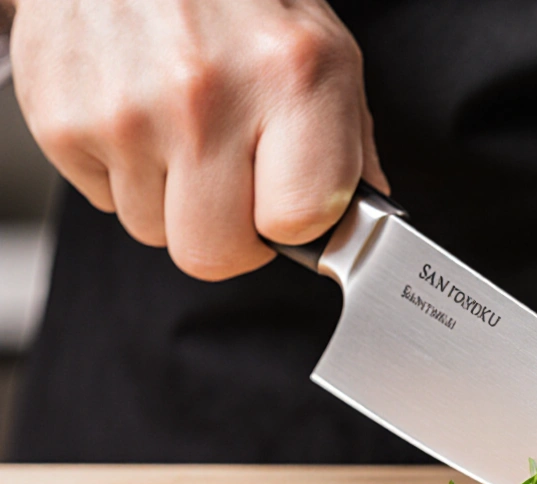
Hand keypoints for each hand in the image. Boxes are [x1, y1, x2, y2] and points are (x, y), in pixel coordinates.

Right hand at [7, 0, 385, 279]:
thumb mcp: (327, 56)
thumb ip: (350, 150)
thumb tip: (356, 227)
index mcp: (291, 78)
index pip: (300, 222)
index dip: (298, 226)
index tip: (293, 207)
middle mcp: (205, 96)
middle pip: (214, 254)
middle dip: (230, 237)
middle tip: (237, 189)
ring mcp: (126, 111)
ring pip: (155, 232)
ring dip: (174, 201)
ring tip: (185, 131)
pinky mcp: (61, 118)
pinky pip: (104, 201)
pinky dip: (126, 173)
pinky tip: (143, 116)